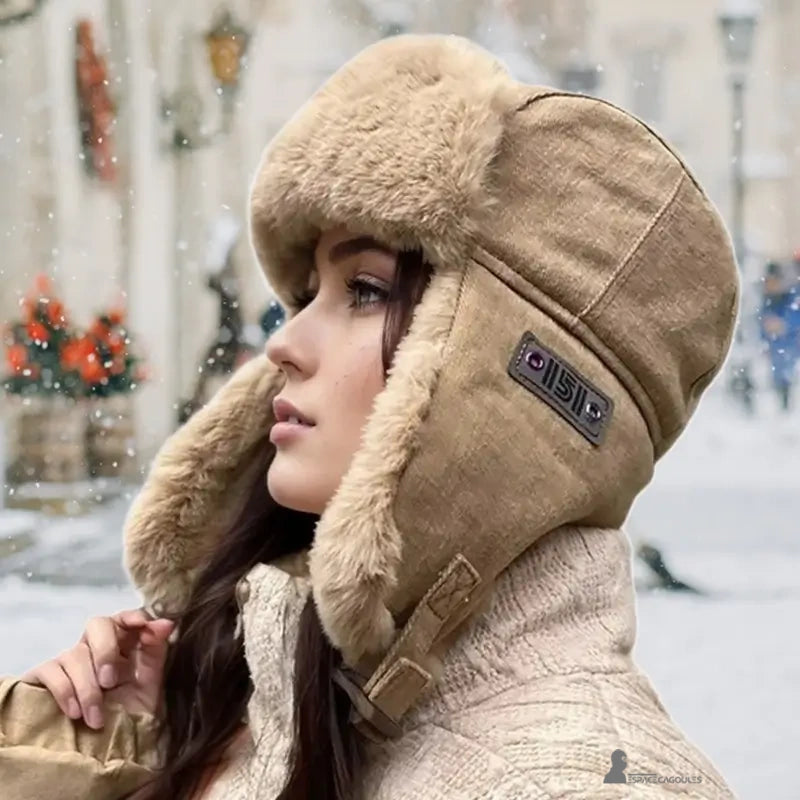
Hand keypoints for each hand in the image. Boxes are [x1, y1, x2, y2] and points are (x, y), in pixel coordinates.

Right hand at [20, 608, 174, 729]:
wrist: (103, 749)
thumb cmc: (128, 711)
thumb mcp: (149, 682)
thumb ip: (157, 650)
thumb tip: (167, 623)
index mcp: (124, 641)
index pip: (126, 617)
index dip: (133, 616)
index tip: (142, 625)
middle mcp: (96, 644)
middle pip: (97, 625)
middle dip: (105, 651)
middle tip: (110, 682)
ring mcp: (70, 658)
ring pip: (75, 654)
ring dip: (87, 688)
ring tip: (95, 718)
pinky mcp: (46, 675)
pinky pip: (50, 670)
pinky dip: (64, 691)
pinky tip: (74, 712)